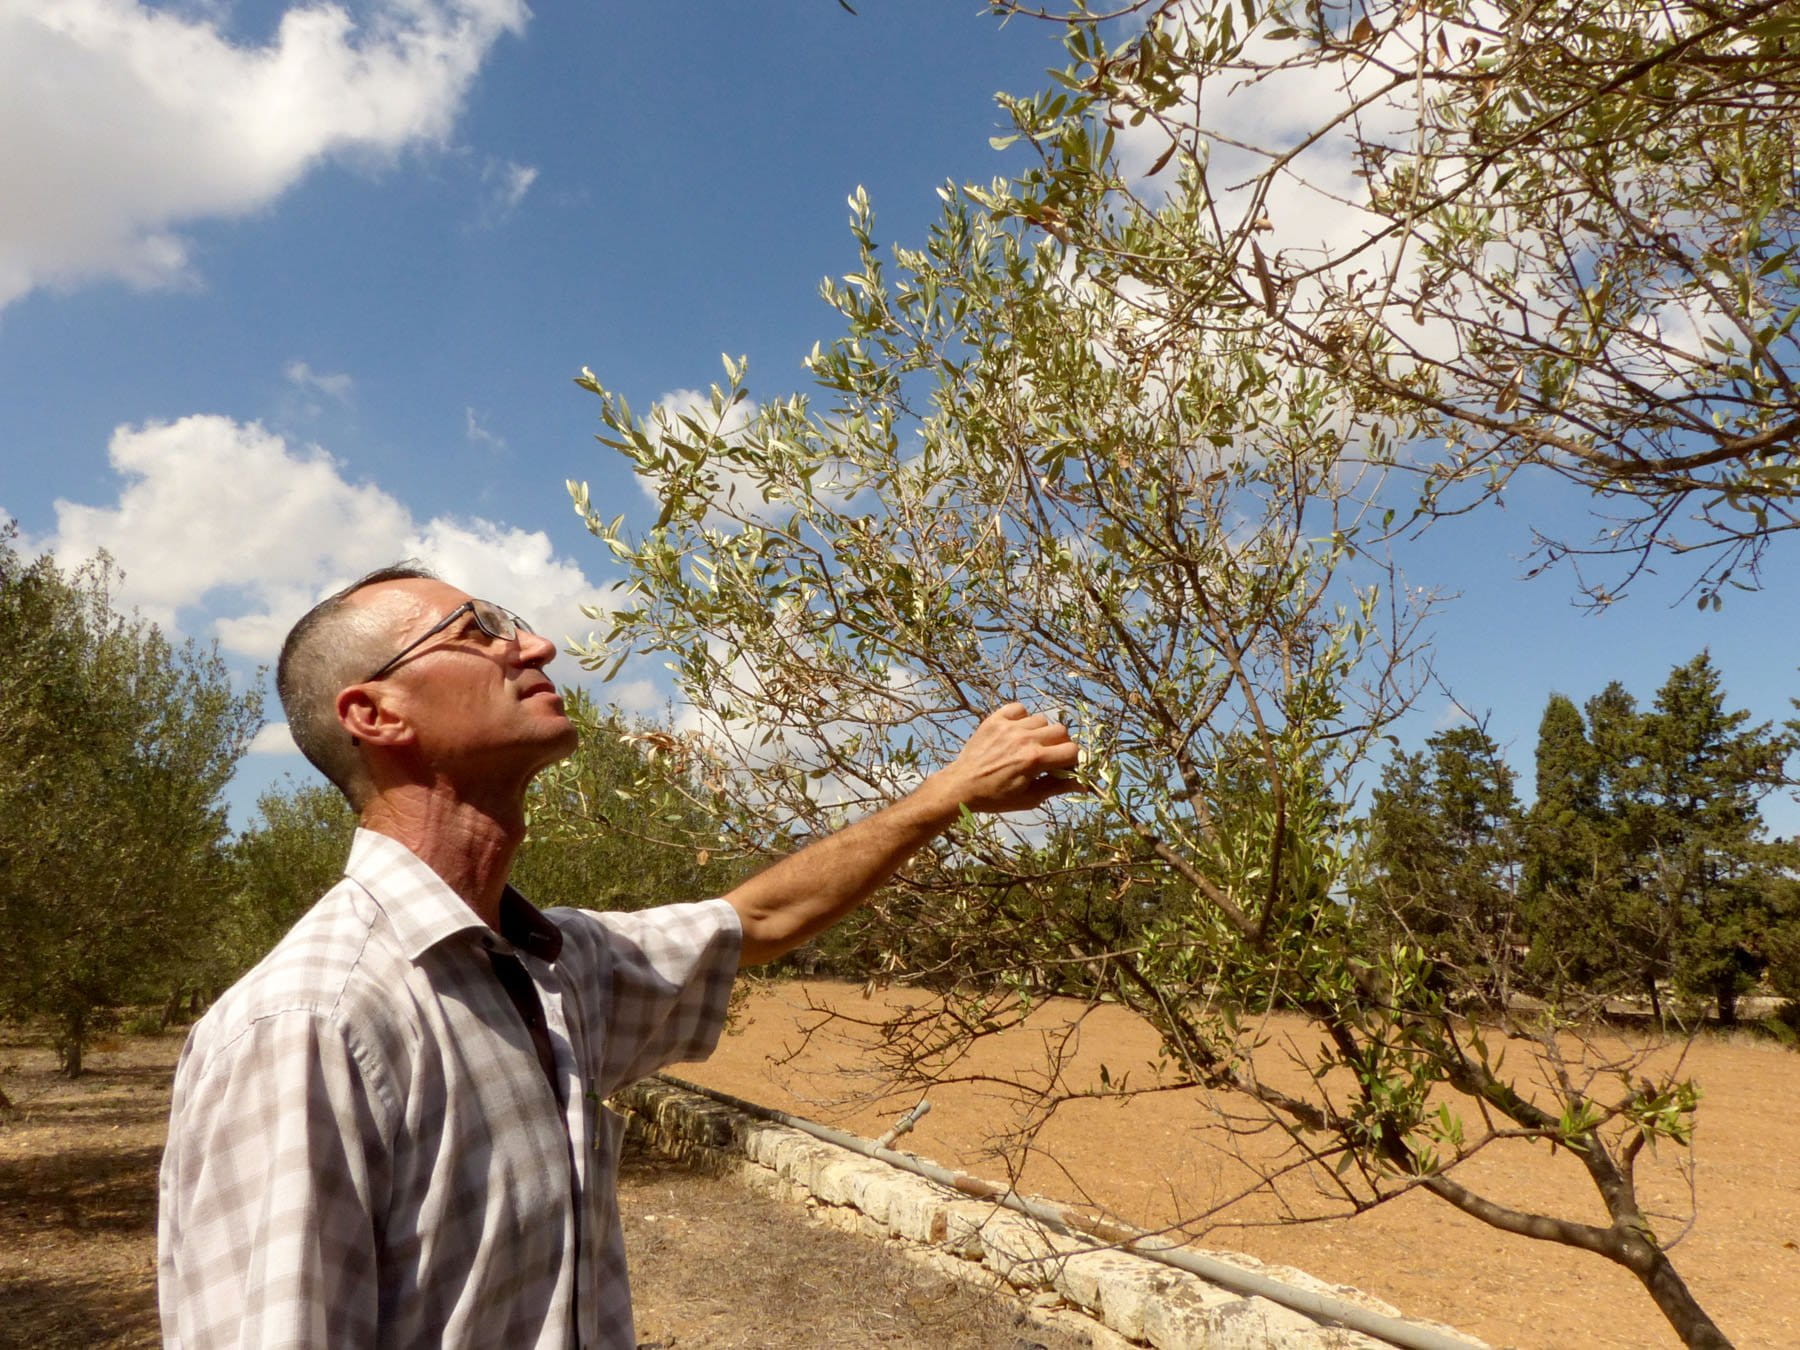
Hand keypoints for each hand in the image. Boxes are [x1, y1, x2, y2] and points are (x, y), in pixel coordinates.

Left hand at [937, 702, 1083, 814]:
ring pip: (1042, 720)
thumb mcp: (1030, 798)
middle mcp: (1024, 738)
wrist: (961, 786)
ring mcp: (1009, 726)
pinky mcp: (995, 719)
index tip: (1063, 767)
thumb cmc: (996, 797)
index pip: (1072, 750)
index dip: (1072, 760)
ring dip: (1041, 733)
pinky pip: (1019, 709)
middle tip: (1048, 757)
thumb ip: (1058, 787)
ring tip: (1029, 745)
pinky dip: (1022, 718)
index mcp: (1034, 759)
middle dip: (1060, 745)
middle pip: (1061, 731)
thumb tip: (1084, 785)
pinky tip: (1016, 732)